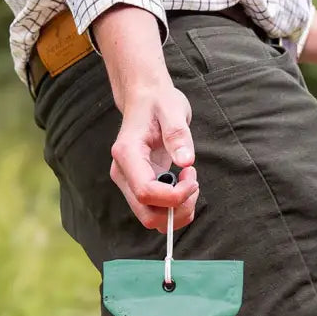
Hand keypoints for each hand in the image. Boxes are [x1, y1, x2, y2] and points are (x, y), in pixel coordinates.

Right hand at [109, 82, 199, 230]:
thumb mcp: (172, 109)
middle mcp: (122, 173)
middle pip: (147, 214)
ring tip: (190, 182)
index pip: (146, 192)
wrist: (144, 97)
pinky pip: (156, 210)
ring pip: (151, 218)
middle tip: (194, 183)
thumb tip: (186, 162)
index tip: (192, 177)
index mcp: (127, 154)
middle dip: (177, 209)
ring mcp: (128, 182)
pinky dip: (175, 207)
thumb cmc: (157, 101)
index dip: (174, 196)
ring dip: (177, 211)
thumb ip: (178, 135)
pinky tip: (184, 185)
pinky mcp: (138, 185)